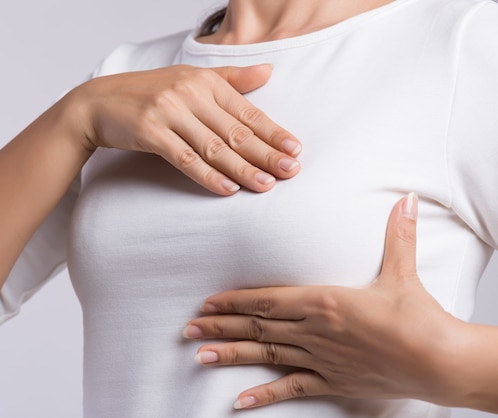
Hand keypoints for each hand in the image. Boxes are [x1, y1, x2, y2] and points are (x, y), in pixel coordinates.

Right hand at [70, 64, 300, 194]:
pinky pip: (184, 158)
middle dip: (265, 154)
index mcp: (204, 81)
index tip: (294, 150)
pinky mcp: (150, 132)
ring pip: (213, 147)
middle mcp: (189, 93)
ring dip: (242, 168)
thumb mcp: (189, 77)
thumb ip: (230, 79)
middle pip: (234, 131)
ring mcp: (169, 112)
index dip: (273, 132)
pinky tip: (227, 188)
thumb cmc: (148, 92)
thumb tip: (268, 71)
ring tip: (265, 185)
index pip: (246, 111)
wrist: (98, 102)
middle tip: (290, 172)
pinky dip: (207, 175)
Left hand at [183, 193, 466, 408]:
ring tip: (200, 357)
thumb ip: (397, 235)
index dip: (234, 301)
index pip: (267, 300)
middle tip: (188, 329)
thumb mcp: (402, 272)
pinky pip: (291, 388)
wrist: (440, 362)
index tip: (208, 303)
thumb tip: (407, 199)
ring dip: (231, 355)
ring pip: (266, 355)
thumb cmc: (419, 317)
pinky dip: (264, 396)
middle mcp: (313, 330)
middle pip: (257, 327)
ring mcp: (319, 358)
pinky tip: (239, 402)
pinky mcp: (331, 381)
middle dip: (219, 327)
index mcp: (323, 301)